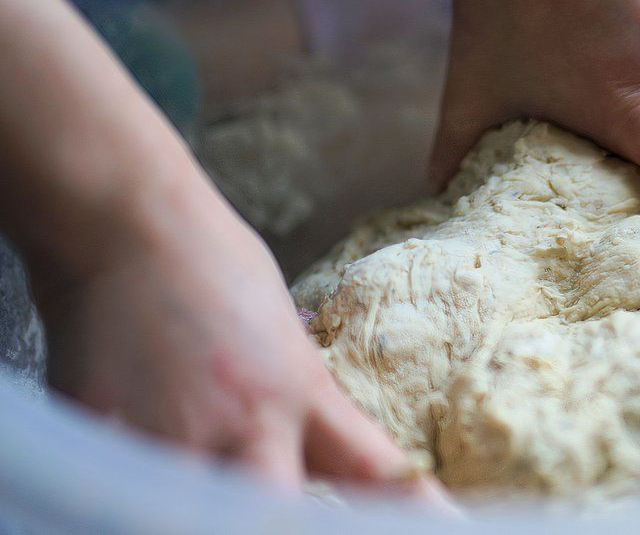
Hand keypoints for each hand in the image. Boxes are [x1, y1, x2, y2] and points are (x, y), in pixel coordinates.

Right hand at [32, 180, 443, 498]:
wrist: (126, 222)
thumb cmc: (213, 265)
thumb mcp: (284, 337)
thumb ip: (302, 403)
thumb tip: (316, 452)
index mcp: (301, 391)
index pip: (373, 470)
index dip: (414, 512)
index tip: (450, 526)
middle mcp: (245, 422)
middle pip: (276, 514)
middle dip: (281, 519)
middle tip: (284, 508)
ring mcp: (169, 433)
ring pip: (195, 513)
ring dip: (205, 506)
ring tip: (206, 464)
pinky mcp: (101, 433)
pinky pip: (124, 489)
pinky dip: (135, 490)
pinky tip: (143, 451)